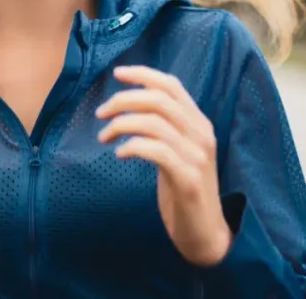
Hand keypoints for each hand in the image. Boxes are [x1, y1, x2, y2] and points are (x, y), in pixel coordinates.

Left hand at [95, 65, 232, 266]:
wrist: (205, 233)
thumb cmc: (183, 189)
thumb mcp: (176, 151)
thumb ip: (163, 127)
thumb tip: (130, 105)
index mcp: (198, 123)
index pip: (172, 85)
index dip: (143, 75)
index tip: (116, 74)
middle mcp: (201, 134)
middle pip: (159, 100)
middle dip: (123, 100)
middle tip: (100, 113)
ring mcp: (197, 157)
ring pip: (154, 122)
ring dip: (121, 125)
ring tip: (104, 137)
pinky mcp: (188, 179)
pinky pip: (156, 151)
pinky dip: (133, 147)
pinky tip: (119, 155)